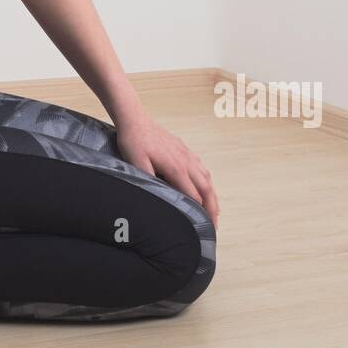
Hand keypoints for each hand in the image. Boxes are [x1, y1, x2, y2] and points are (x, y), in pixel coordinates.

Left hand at [116, 114, 219, 230]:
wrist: (135, 120)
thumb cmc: (134, 142)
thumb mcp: (136, 164)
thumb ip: (149, 181)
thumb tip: (159, 198)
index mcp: (176, 168)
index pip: (194, 195)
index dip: (200, 212)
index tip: (202, 227)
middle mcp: (186, 161)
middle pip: (206, 188)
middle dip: (212, 208)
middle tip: (214, 225)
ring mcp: (187, 154)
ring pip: (206, 177)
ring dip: (212, 195)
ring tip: (214, 210)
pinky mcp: (184, 149)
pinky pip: (201, 167)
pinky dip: (207, 180)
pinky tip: (205, 185)